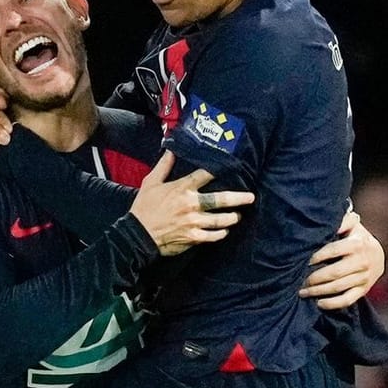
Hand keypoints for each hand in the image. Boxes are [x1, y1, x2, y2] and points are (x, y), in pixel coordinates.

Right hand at [127, 152, 252, 253]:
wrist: (137, 235)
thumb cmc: (143, 208)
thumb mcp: (150, 183)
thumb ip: (163, 166)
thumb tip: (170, 150)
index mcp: (182, 188)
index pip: (206, 175)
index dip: (220, 169)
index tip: (233, 167)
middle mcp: (191, 204)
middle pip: (221, 199)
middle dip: (238, 198)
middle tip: (250, 197)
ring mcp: (194, 222)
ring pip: (220, 219)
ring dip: (232, 217)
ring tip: (237, 216)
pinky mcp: (193, 237)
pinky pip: (212, 236)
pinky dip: (220, 234)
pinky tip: (225, 232)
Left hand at [300, 207, 384, 308]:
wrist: (378, 255)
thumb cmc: (357, 238)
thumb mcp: (352, 226)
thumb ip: (342, 221)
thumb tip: (327, 219)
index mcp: (357, 244)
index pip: (333, 250)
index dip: (316, 256)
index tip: (303, 261)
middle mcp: (362, 262)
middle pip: (334, 272)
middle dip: (313, 278)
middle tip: (298, 280)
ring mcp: (363, 278)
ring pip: (337, 287)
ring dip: (317, 291)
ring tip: (301, 292)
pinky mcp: (363, 290)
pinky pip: (347, 300)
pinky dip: (332, 304)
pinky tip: (318, 303)